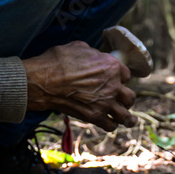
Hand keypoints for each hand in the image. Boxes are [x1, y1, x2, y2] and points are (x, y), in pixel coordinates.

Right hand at [22, 41, 137, 130]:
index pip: (127, 75)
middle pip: (130, 96)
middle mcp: (113, 86)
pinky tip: (109, 123)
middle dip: (126, 98)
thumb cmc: (58, 61)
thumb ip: (94, 54)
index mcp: (112, 66)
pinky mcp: (95, 117)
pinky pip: (110, 126)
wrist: (44, 81)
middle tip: (121, 99)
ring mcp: (105, 103)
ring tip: (127, 119)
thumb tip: (96, 57)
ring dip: (125, 116)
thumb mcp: (79, 47)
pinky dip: (111, 125)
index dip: (121, 77)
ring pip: (125, 115)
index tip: (116, 80)